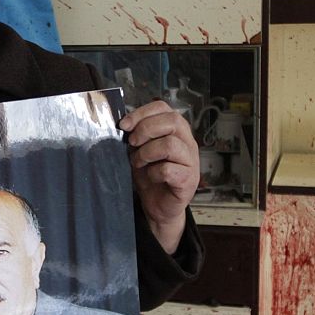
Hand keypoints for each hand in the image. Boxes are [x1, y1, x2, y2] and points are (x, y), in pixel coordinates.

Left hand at [119, 100, 197, 252]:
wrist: (158, 206)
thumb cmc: (150, 175)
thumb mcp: (139, 151)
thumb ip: (136, 136)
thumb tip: (123, 124)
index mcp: (176, 130)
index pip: (163, 108)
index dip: (142, 113)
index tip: (124, 125)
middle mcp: (187, 141)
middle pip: (172, 121)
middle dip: (146, 129)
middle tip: (132, 144)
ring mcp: (191, 160)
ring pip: (170, 144)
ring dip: (147, 153)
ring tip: (139, 163)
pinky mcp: (188, 179)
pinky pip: (168, 169)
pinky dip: (153, 173)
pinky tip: (151, 177)